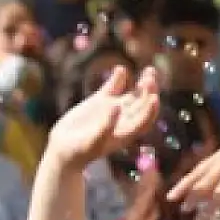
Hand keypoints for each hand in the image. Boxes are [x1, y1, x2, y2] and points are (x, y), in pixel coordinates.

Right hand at [44, 66, 159, 169]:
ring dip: (143, 83)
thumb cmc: (80, 150)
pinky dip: (118, 78)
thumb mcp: (93, 141)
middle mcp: (125, 120)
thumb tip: (117, 106)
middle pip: (143, 104)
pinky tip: (121, 69)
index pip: (145, 120)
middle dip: (150, 92)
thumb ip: (106, 125)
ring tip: (150, 71)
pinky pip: (114, 87)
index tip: (155, 97)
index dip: (151, 110)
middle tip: (150, 78)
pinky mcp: (101, 101)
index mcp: (127, 132)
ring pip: (134, 94)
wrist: (64, 148)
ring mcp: (114, 109)